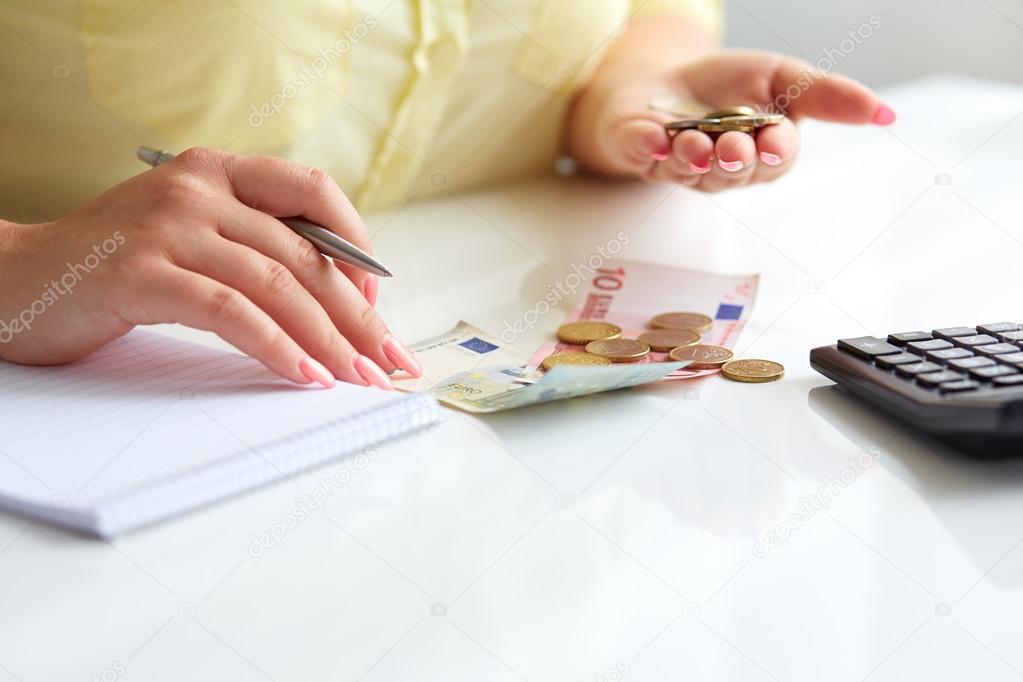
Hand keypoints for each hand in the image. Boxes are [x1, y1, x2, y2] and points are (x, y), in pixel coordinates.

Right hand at [0, 147, 421, 387]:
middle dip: (356, 315)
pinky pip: (230, 312)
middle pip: (304, 254)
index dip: (358, 246)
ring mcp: (168, 227)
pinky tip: (304, 376)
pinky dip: (275, 347)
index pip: (313, 192)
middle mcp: (197, 189)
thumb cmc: (115, 266)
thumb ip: (252, 245)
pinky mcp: (142, 273)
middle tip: (387, 359)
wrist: (14, 279)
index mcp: (218, 171)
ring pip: (276, 284)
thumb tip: (339, 296)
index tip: (378, 302)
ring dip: (327, 339)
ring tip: (357, 378)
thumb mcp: (191, 235)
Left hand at [567, 50, 894, 191]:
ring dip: (693, 157)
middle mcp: (720, 167)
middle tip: (733, 145)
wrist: (664, 76)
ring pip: (689, 169)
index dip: (775, 153)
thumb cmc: (726, 85)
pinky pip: (641, 153)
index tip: (774, 143)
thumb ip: (827, 96)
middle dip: (734, 159)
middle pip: (733, 172)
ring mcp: (677, 162)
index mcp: (760, 152)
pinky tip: (654, 137)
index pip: (775, 161)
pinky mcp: (638, 149)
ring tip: (696, 144)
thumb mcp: (782, 78)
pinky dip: (647, 145)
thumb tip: (887, 115)